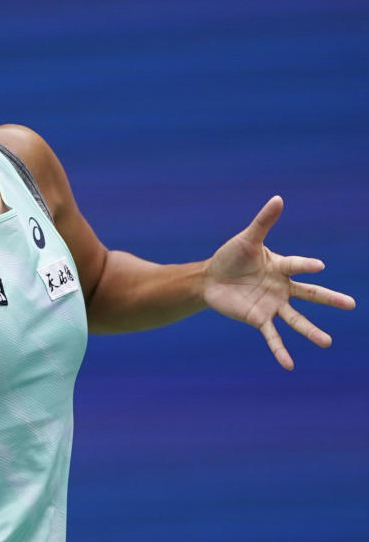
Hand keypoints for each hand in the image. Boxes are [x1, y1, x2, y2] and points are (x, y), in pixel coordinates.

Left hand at [204, 195, 355, 369]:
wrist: (211, 279)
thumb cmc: (231, 256)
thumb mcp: (247, 239)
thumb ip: (263, 222)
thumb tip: (278, 198)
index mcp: (281, 267)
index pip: (296, 266)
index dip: (305, 265)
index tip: (318, 266)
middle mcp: (282, 288)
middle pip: (309, 295)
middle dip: (329, 299)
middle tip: (351, 304)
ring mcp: (272, 305)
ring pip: (295, 320)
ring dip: (310, 331)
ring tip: (326, 343)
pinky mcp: (258, 319)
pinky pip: (272, 337)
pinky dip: (280, 350)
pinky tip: (289, 365)